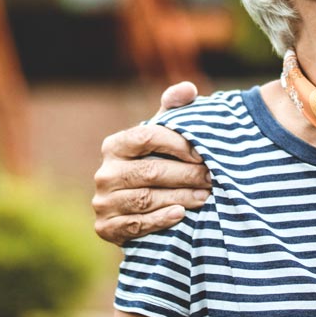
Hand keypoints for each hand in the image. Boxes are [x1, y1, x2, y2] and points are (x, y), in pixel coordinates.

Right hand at [92, 81, 210, 244]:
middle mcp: (104, 173)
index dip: (177, 144)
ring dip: (180, 197)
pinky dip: (161, 220)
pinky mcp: (106, 228)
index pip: (147, 137)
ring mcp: (103, 202)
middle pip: (150, 171)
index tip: (202, 153)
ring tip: (206, 196)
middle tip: (212, 178)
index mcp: (114, 145)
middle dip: (186, 175)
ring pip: (146, 199)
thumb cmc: (155, 165)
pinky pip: (136, 224)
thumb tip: (189, 88)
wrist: (136, 212)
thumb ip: (173, 110)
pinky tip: (181, 214)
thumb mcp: (162, 138)